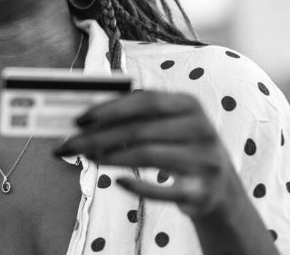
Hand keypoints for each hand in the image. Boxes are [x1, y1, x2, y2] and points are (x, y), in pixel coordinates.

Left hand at [53, 91, 246, 217]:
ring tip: (89, 159)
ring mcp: (204, 160)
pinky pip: (163, 189)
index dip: (110, 108)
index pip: (145, 100)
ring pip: (148, 156)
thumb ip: (136, 117)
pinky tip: (118, 182)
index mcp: (189, 105)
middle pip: (139, 130)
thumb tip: (87, 119)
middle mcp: (201, 129)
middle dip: (98, 137)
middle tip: (70, 146)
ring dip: (111, 158)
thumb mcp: (169, 126)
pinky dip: (137, 186)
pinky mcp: (202, 190)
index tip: (79, 119)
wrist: (219, 189)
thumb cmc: (181, 149)